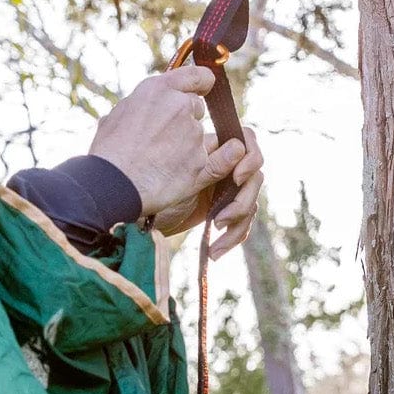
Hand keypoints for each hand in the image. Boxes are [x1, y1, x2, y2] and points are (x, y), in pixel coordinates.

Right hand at [88, 65, 228, 214]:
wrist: (112, 185)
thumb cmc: (108, 151)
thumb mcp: (117, 113)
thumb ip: (142, 104)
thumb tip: (148, 104)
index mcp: (159, 90)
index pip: (197, 75)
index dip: (200, 82)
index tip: (201, 88)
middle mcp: (181, 107)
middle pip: (196, 108)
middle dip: (184, 119)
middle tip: (163, 137)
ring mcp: (194, 136)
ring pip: (200, 136)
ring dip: (188, 145)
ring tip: (162, 161)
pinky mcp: (201, 164)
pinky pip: (222, 159)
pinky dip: (227, 158)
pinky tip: (228, 155)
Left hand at [151, 127, 264, 250]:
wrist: (139, 219)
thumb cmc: (151, 192)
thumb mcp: (183, 180)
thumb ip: (212, 166)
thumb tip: (239, 147)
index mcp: (214, 149)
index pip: (247, 141)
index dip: (250, 158)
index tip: (236, 178)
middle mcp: (223, 166)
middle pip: (254, 177)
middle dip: (242, 201)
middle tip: (220, 220)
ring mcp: (225, 188)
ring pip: (250, 202)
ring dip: (237, 224)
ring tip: (214, 245)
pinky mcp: (224, 210)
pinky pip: (241, 222)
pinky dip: (232, 238)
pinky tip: (215, 252)